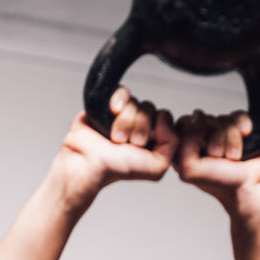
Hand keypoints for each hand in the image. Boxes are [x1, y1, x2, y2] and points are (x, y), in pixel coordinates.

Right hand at [53, 87, 178, 209]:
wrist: (85, 164)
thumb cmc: (115, 169)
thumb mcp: (157, 167)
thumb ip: (173, 144)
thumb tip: (165, 118)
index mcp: (153, 138)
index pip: (166, 118)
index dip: (156, 129)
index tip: (141, 145)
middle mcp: (139, 125)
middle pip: (151, 108)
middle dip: (138, 126)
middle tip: (125, 143)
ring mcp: (123, 114)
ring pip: (136, 101)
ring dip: (125, 120)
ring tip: (113, 136)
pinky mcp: (107, 104)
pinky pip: (123, 90)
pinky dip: (120, 99)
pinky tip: (112, 111)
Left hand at [174, 109, 259, 219]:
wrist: (252, 189)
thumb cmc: (223, 184)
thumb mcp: (191, 170)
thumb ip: (184, 146)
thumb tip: (197, 119)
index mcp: (183, 150)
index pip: (183, 124)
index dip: (196, 134)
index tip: (206, 151)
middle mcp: (200, 142)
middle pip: (203, 119)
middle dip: (216, 137)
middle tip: (220, 155)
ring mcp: (219, 135)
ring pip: (221, 118)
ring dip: (231, 137)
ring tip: (234, 156)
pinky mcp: (237, 130)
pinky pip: (237, 114)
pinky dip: (242, 123)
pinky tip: (245, 135)